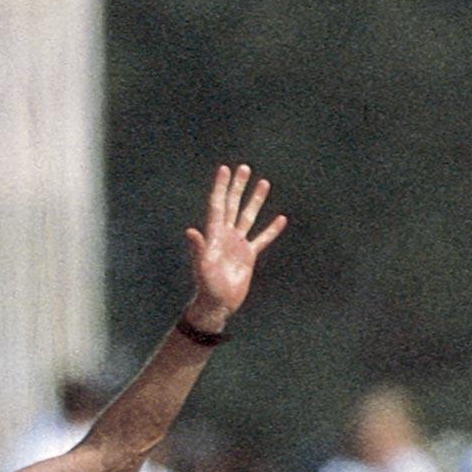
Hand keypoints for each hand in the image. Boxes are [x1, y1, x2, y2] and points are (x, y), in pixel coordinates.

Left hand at [184, 164, 286, 330]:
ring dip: (255, 200)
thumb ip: (198, 248)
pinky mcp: (248, 255)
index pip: (218, 204)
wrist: (218, 304)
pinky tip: (281, 218)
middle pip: (232, 204)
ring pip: (248, 216)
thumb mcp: (202, 267)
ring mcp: (238, 244)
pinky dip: (271, 229)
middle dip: (238, 186)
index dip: (221, 186)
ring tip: (263, 182)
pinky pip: (262, 238)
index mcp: (214, 234)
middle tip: (244, 168)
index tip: (224, 169)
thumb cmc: (207, 287)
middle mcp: (226, 235)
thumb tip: (191, 231)